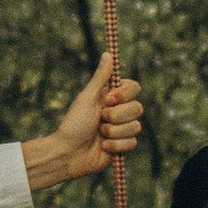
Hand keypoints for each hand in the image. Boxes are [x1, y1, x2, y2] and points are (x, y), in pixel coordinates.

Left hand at [22, 51, 145, 192]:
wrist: (68, 153)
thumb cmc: (74, 124)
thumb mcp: (87, 97)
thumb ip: (101, 77)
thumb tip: (108, 53)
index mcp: (111, 97)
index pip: (134, 88)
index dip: (125, 94)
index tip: (109, 99)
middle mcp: (119, 112)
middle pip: (138, 108)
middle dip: (117, 116)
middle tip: (101, 119)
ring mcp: (122, 129)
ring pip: (136, 127)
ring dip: (114, 132)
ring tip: (100, 134)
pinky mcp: (123, 147)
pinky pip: (132, 143)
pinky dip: (116, 146)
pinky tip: (103, 147)